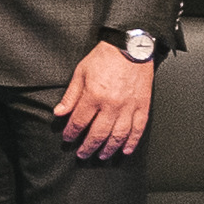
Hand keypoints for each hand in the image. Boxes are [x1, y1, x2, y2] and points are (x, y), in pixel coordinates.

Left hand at [55, 42, 152, 158]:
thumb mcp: (80, 73)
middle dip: (88, 146)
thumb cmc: (105, 57)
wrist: (130, 47)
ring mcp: (129, 107)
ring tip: (101, 155)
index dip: (71, 133)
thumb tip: (60, 112)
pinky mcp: (143, 106)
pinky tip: (126, 150)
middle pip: (98, 133)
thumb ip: (71, 95)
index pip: (79, 122)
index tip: (68, 138)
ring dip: (109, 148)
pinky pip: (138, 129)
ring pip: (118, 136)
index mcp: (94, 96)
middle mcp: (112, 105)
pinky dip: (132, 142)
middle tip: (82, 154)